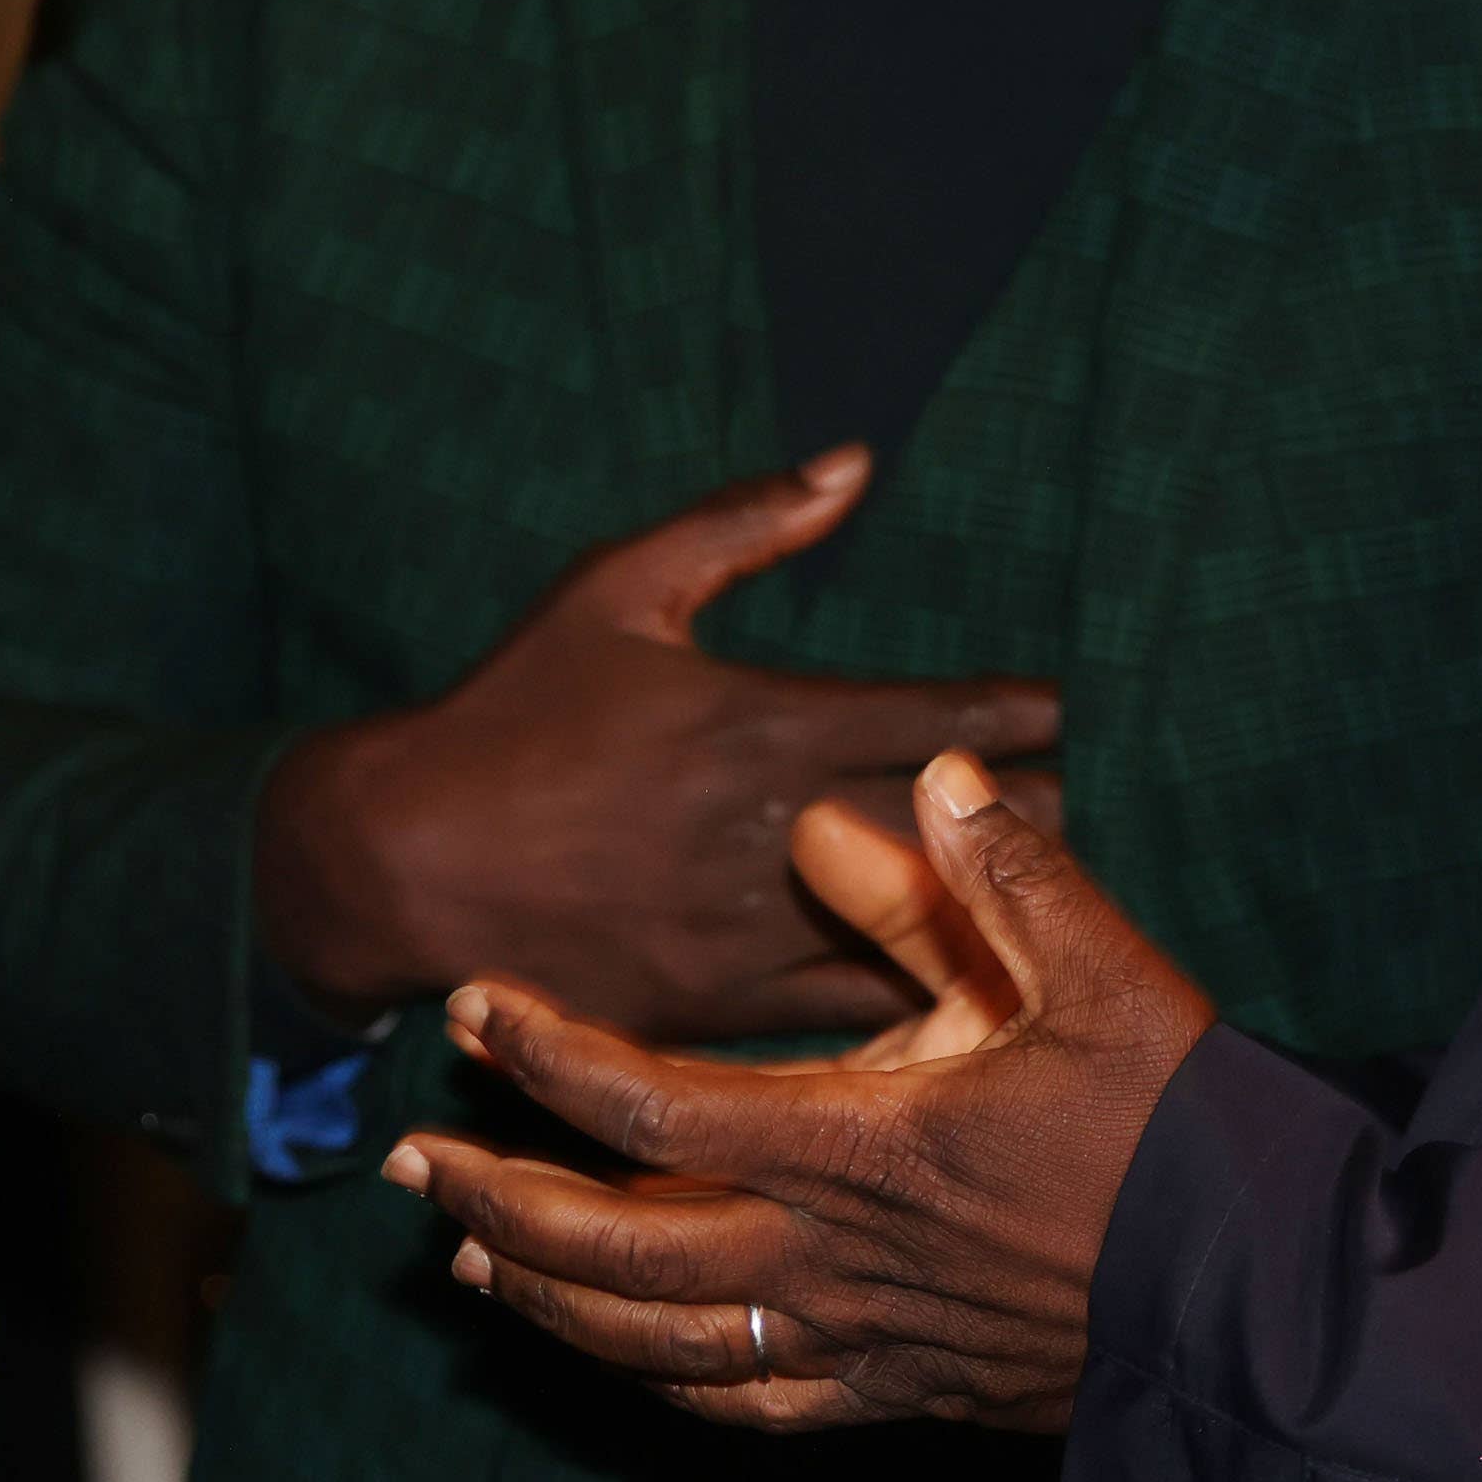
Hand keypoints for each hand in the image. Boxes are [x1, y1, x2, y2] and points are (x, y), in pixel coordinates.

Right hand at [251, 451, 1065, 1042]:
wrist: (403, 863)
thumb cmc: (512, 711)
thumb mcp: (616, 590)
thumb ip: (744, 525)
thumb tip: (857, 461)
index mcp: (760, 721)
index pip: (939, 721)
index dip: (1021, 715)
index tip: (1067, 706)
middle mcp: (774, 832)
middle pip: (957, 831)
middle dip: (1034, 815)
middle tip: (1078, 800)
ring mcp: (752, 933)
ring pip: (923, 935)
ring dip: (991, 914)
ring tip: (1047, 902)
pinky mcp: (721, 1015)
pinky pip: (852, 1020)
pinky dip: (916, 1000)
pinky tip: (969, 999)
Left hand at [382, 749, 1216, 1433]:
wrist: (1269, 1308)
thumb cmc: (1189, 1135)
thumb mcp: (1110, 978)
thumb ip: (1002, 877)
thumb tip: (924, 773)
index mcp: (865, 1145)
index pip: (655, 1106)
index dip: (548, 1057)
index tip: (471, 1007)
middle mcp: (836, 1258)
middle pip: (613, 1250)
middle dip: (493, 1202)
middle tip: (405, 1161)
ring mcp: (862, 1341)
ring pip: (658, 1345)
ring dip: (548, 1301)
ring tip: (468, 1260)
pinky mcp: (903, 1396)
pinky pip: (752, 1411)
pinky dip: (664, 1387)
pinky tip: (626, 1364)